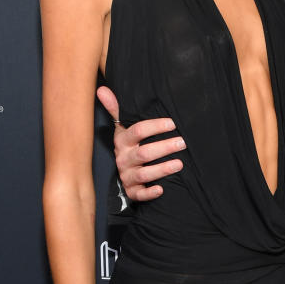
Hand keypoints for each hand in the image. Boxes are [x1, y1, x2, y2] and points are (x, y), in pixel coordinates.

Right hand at [96, 85, 183, 201]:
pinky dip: (150, 193)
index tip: (172, 123)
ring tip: (180, 163)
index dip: (155, 127)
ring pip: (143, 174)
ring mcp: (127, 176)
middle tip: (183, 142)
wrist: (124, 171)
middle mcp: (123, 158)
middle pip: (144, 153)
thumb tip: (102, 89)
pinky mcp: (132, 191)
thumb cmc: (129, 145)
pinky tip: (161, 190)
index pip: (137, 131)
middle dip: (164, 147)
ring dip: (162, 169)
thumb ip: (116, 109)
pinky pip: (139, 195)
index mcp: (123, 141)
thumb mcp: (123, 127)